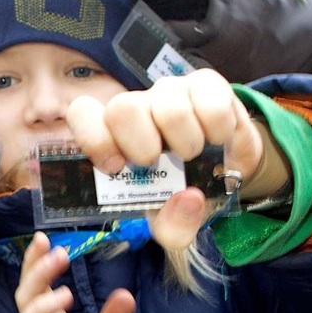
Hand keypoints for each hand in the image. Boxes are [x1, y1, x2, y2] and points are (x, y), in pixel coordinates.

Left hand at [63, 69, 270, 250]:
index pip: (82, 113)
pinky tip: (217, 139)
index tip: (116, 167)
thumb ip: (173, 228)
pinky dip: (218, 129)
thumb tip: (188, 199)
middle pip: (121, 108)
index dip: (94, 138)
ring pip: (168, 105)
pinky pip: (209, 101)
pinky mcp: (206, 84)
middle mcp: (136, 109)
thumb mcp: (175, 223)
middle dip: (143, 145)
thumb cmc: (184, 191)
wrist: (229, 168)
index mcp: (112, 137)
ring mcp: (170, 92)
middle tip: (160, 165)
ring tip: (193, 155)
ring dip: (187, 142)